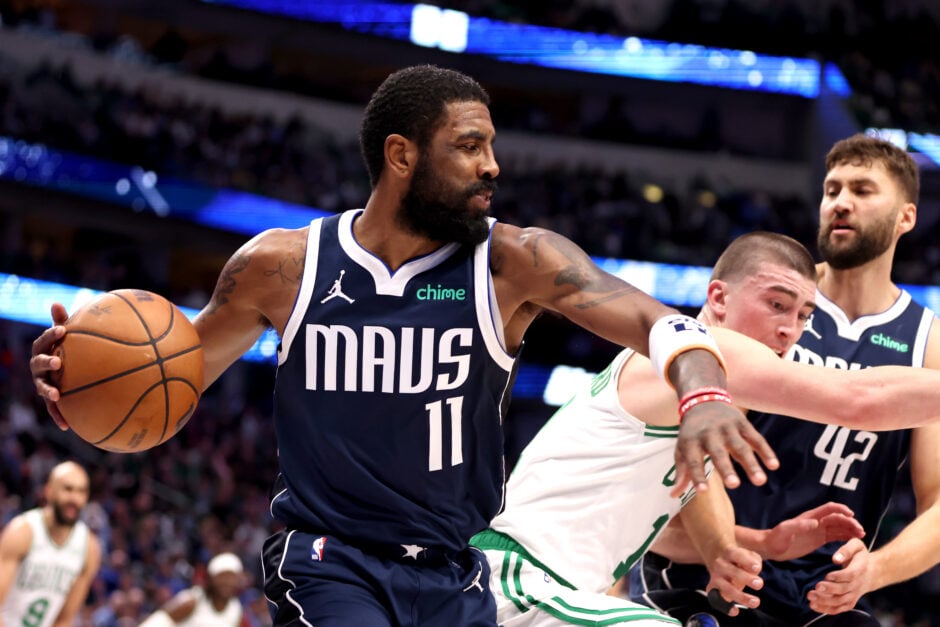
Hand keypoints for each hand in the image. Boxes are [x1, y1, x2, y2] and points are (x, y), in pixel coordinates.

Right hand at [29, 303, 69, 429]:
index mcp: (42, 349)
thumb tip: (55, 303)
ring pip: (42, 387)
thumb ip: (62, 322)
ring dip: (49, 390)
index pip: (44, 340)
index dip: (52, 335)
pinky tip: (67, 426)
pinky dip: (59, 416)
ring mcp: (42, 383)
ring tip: (57, 394)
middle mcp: (38, 367)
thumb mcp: (65, 336)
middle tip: (59, 362)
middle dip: (47, 362)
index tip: (63, 329)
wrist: (64, 369)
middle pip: (39, 364)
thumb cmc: (66, 347)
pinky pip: (53, 408)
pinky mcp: (50, 398)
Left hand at [672, 401, 778, 496]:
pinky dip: (765, 451)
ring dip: (751, 463)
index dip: (697, 476)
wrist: (703, 400)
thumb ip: (681, 472)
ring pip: (740, 446)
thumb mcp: (682, 449)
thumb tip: (674, 495)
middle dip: (726, 468)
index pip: (693, 461)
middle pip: (718, 452)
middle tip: (733, 485)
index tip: (703, 492)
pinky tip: (774, 465)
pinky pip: (755, 438)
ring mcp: (727, 427)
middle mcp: (709, 433)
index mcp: (691, 441)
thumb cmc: (692, 433)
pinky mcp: (742, 423)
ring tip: (760, 481)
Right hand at [704, 545, 762, 615]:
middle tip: (759, 584)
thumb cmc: (738, 556)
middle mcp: (720, 564)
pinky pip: (716, 599)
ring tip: (755, 602)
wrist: (715, 553)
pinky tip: (735, 611)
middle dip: (745, 578)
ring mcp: (716, 577)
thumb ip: (756, 558)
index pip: (736, 555)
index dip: (746, 561)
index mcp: (728, 552)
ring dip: (740, 596)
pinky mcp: (713, 588)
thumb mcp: (747, 551)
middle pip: (730, 571)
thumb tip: (756, 570)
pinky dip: (725, 606)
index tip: (757, 569)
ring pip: (725, 587)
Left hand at [762, 502, 864, 560]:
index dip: (841, 510)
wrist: (770, 548)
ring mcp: (818, 531)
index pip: (829, 509)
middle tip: (861, 531)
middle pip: (837, 518)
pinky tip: (853, 541)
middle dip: (850, 522)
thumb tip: (815, 523)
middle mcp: (816, 522)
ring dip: (850, 529)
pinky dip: (845, 537)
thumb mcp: (785, 531)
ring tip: (861, 536)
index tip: (852, 516)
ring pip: (838, 527)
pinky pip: (835, 536)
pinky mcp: (818, 540)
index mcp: (810, 517)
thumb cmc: (775, 538)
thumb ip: (799, 526)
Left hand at [806, 538, 871, 614]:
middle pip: (843, 590)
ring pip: (840, 601)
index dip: (839, 577)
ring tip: (811, 597)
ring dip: (825, 601)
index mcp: (859, 569)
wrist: (873, 572)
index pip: (850, 575)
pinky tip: (814, 606)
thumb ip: (846, 550)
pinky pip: (839, 608)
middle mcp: (857, 585)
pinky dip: (827, 609)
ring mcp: (854, 595)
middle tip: (816, 587)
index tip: (827, 576)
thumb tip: (835, 559)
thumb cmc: (860, 556)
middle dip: (829, 589)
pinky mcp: (849, 601)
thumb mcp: (856, 546)